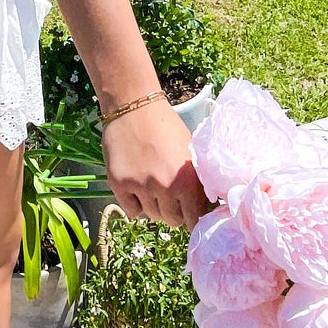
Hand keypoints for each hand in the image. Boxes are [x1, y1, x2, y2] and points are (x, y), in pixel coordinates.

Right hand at [102, 101, 206, 228]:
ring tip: (153, 185)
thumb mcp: (190, 152)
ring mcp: (140, 187)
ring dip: (155, 206)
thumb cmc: (166, 127)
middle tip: (170, 196)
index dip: (193, 218)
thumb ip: (197, 181)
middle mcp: (165, 187)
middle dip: (174, 211)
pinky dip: (135, 204)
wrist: (134, 107)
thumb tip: (208, 207)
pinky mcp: (119, 184)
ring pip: (152, 216)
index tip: (190, 214)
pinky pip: (132, 211)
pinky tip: (137, 187)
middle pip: (173, 221)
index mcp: (187, 180)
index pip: (194, 219)